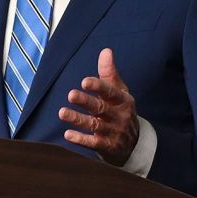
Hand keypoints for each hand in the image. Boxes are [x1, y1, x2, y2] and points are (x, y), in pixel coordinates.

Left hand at [59, 47, 139, 166]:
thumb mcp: (119, 92)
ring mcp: (114, 132)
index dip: (98, 86)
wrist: (134, 143)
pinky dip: (81, 139)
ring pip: (95, 125)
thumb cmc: (120, 110)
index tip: (84, 81)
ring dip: (78, 119)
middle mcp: (119, 116)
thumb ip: (109, 73)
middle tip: (71, 94)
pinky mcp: (108, 147)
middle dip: (86, 101)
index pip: (110, 92)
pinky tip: (67, 135)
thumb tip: (105, 51)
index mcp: (122, 100)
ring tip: (62, 112)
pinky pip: (94, 143)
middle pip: (101, 108)